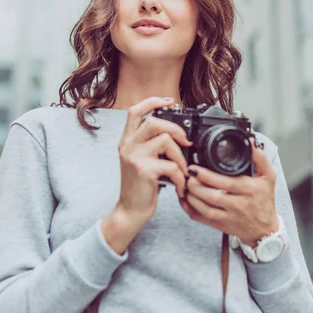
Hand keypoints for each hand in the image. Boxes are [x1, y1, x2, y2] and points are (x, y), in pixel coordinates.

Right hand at [109, 97, 191, 232]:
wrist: (130, 211)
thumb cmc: (141, 186)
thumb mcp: (141, 160)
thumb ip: (151, 144)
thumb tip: (176, 132)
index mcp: (127, 141)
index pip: (134, 111)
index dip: (152, 102)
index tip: (169, 102)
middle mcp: (127, 146)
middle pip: (153, 121)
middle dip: (175, 128)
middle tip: (186, 141)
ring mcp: (134, 157)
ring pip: (165, 140)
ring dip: (180, 156)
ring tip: (182, 170)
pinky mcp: (143, 171)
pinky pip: (170, 165)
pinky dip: (180, 176)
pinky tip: (180, 184)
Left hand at [179, 139, 278, 246]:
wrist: (264, 229)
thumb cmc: (265, 201)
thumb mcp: (268, 177)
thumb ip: (260, 159)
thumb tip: (251, 143)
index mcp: (248, 190)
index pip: (224, 183)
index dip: (206, 175)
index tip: (194, 168)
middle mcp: (238, 205)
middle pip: (211, 196)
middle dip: (194, 185)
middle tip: (186, 174)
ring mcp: (227, 217)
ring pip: (203, 209)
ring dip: (190, 196)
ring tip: (184, 184)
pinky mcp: (219, 226)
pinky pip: (200, 218)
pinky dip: (189, 208)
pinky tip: (184, 198)